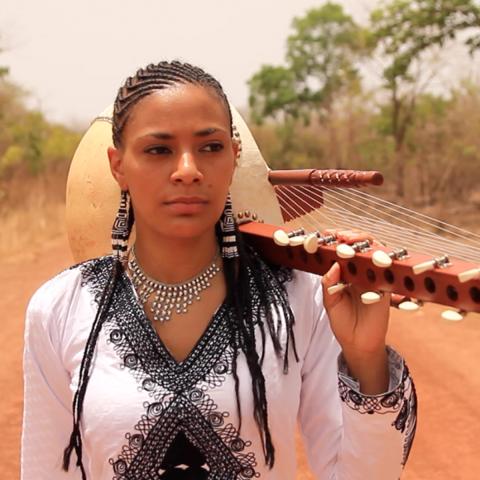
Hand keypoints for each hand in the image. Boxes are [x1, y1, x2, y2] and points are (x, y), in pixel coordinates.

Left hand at [321, 230, 389, 392]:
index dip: (335, 239)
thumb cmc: (343, 322)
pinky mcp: (386, 287)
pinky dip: (378, 258)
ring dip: (363, 241)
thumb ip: (329, 284)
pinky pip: (385, 268)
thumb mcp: (330, 302)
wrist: (358, 344)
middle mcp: (360, 272)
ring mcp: (374, 277)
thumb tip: (333, 265)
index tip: (325, 234)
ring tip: (348, 240)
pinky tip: (366, 256)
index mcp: (345, 273)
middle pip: (360, 245)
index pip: (342, 249)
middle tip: (339, 235)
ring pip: (374, 250)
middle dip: (350, 235)